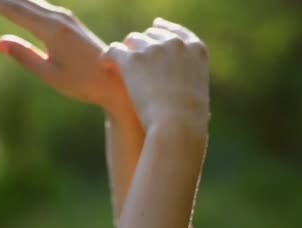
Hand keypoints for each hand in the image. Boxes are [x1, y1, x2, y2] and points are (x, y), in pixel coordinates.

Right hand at [0, 0, 126, 109]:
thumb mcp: (50, 74)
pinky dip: (23, 2)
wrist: (117, 81)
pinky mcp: (69, 22)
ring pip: (30, 1)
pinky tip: (15, 2)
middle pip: (20, 0)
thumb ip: (23, 55)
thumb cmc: (83, 83)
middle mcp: (59, 17)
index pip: (13, 10)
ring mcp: (66, 17)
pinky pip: (40, 5)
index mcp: (52, 29)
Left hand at [103, 18, 209, 132]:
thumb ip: (187, 81)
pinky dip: (109, 56)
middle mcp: (175, 44)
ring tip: (118, 60)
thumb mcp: (197, 95)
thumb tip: (177, 85)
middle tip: (133, 53)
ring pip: (133, 40)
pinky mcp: (133, 59)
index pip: (178, 33)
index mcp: (196, 50)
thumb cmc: (189, 121)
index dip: (165, 29)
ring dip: (127, 49)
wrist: (177, 126)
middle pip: (153, 34)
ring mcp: (154, 49)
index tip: (156, 26)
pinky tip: (105, 62)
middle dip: (144, 43)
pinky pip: (115, 50)